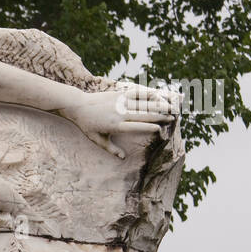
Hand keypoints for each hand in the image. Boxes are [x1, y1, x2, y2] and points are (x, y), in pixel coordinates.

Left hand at [60, 84, 179, 158]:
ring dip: (158, 105)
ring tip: (170, 107)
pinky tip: (157, 94)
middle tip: (172, 118)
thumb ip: (111, 149)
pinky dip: (147, 94)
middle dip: (160, 116)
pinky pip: (135, 93)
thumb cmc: (87, 125)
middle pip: (144, 115)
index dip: (149, 127)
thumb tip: (122, 158)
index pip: (137, 127)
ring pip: (143, 103)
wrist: (78, 105)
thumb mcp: (97, 140)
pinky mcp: (119, 94)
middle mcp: (120, 113)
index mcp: (116, 125)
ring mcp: (120, 102)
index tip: (160, 129)